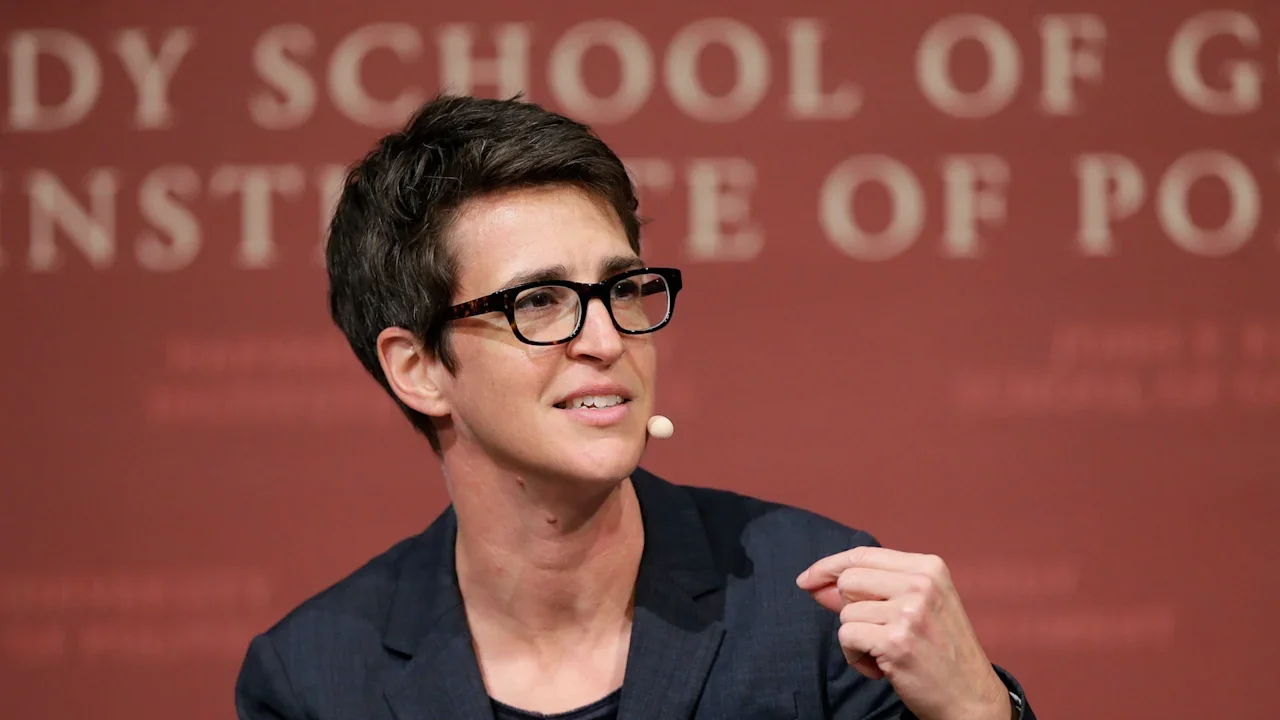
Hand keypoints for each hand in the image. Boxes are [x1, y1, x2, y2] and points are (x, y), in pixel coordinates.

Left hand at [796, 546, 1010, 719]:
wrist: (971, 698)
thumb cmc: (940, 652)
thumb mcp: (916, 607)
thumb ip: (868, 591)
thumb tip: (815, 583)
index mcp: (928, 567)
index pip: (862, 555)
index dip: (828, 566)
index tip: (806, 579)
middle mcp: (921, 583)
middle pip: (847, 580)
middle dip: (848, 609)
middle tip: (876, 631)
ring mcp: (909, 611)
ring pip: (846, 613)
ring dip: (856, 639)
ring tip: (885, 652)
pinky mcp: (895, 641)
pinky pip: (847, 638)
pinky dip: (856, 658)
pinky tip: (882, 668)